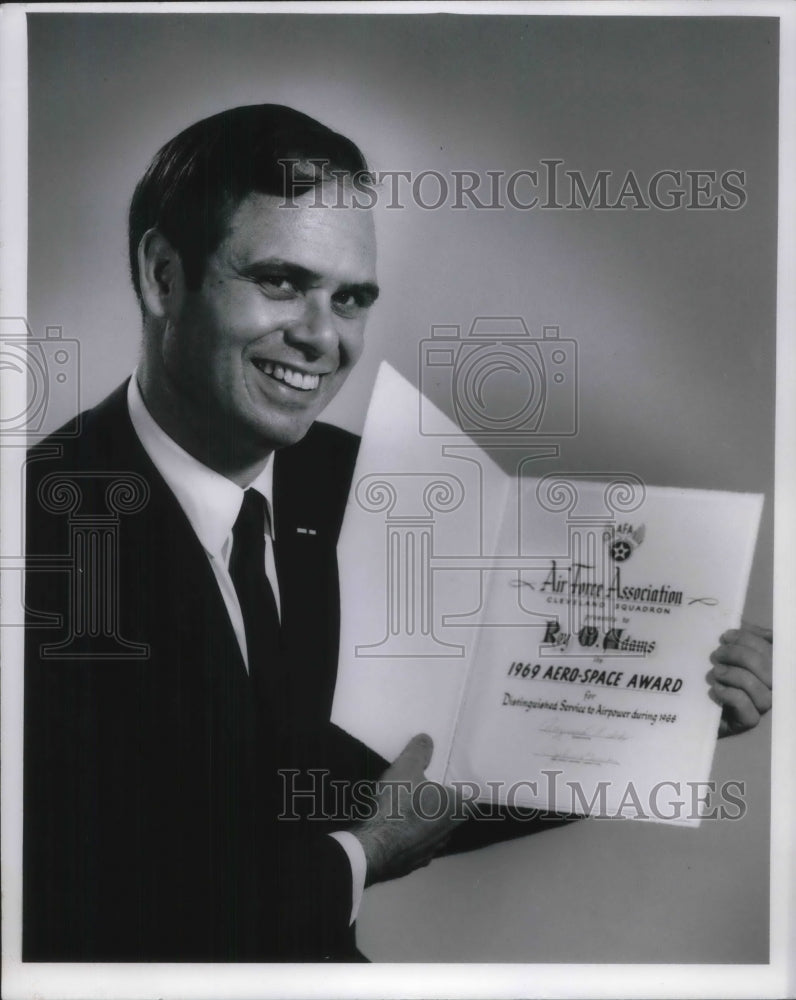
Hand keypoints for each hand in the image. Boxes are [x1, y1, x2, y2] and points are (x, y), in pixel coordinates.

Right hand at [349, 733, 464, 886]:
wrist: (375, 848)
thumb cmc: (398, 805)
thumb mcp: (406, 768)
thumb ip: (419, 752)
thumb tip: (427, 739)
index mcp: (456, 809)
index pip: (475, 798)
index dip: (469, 788)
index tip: (460, 779)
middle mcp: (449, 832)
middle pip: (454, 814)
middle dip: (445, 802)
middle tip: (432, 787)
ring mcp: (432, 851)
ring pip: (436, 832)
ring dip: (428, 821)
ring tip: (413, 807)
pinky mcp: (414, 863)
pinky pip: (417, 845)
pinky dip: (411, 836)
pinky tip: (398, 828)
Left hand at [707, 622, 771, 737]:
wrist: (694, 704)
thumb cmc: (714, 672)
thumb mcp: (727, 650)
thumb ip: (740, 636)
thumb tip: (751, 625)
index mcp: (769, 664)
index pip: (771, 649)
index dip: (749, 639)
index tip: (725, 636)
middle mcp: (771, 685)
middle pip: (768, 668)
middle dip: (739, 655)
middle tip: (716, 654)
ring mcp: (762, 704)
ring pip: (761, 690)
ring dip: (735, 676)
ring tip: (715, 672)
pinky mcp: (748, 720)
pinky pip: (747, 708)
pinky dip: (730, 695)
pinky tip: (715, 688)